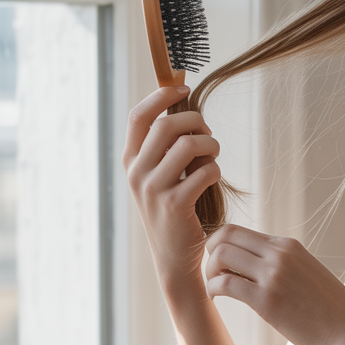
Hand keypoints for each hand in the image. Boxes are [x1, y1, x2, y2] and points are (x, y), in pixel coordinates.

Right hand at [123, 85, 220, 297]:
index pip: (139, 116)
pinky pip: (204, 171)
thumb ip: (166, 147)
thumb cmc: (174, 209)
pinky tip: (213, 177)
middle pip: (167, 126)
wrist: (174, 257)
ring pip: (188, 145)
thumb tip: (185, 107)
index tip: (184, 87)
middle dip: (196, 122)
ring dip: (210, 145)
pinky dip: (215, 169)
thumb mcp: (160, 176)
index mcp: (130, 161)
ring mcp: (153, 190)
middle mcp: (136, 173)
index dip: (162, 96)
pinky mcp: (175, 205)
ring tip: (213, 155)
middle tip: (208, 134)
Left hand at [204, 224, 344, 344]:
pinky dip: (213, 291)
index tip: (221, 266)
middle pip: (224, 236)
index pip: (238, 230)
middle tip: (214, 277)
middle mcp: (280, 254)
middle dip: (210, 255)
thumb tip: (257, 266)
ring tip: (216, 290)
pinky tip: (218, 301)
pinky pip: (225, 284)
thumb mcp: (307, 273)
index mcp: (288, 245)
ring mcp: (274, 275)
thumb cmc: (330, 310)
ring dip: (210, 272)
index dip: (220, 245)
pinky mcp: (267, 300)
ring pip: (221, 256)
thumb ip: (283, 264)